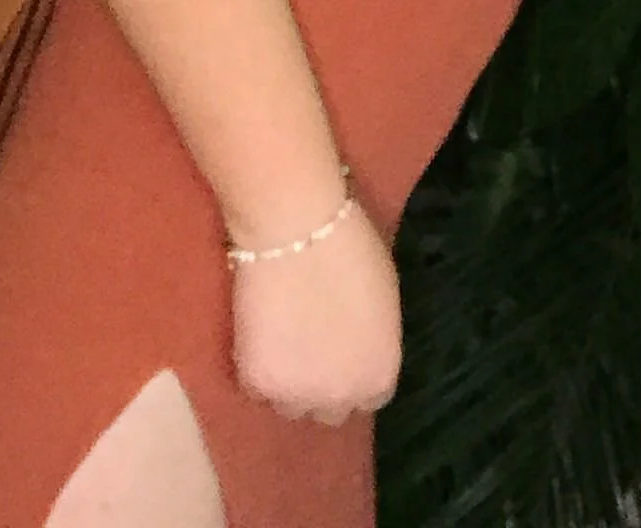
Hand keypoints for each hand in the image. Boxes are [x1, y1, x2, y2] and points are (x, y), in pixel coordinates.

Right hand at [231, 202, 401, 424]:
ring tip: (281, 341)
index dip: (352, 373)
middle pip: (329, 410)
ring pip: (290, 406)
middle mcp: (341, 398)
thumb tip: (360, 348)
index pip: (368, 399)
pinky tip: (259, 333)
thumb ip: (374, 338)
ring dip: (288, 382)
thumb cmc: (351, 249)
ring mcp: (296, 397)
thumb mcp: (384, 301)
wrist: (298, 230)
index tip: (339, 352)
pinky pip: (256, 388)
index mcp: (379, 376)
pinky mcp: (257, 383)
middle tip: (308, 347)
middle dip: (321, 385)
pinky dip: (256, 366)